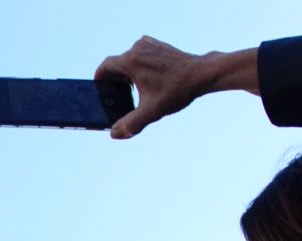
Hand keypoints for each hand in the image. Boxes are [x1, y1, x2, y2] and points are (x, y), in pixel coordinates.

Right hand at [94, 37, 220, 139]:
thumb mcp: (152, 111)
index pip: (104, 67)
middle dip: (114, 79)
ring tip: (134, 89)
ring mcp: (149, 45)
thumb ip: (130, 124)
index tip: (100, 90)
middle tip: (118, 95)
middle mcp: (138, 48)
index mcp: (131, 61)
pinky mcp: (158, 45)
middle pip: (116, 64)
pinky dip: (138, 66)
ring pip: (128, 59)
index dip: (99, 80)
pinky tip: (147, 80)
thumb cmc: (178, 90)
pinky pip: (140, 55)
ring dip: (126, 73)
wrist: (202, 74)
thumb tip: (114, 134)